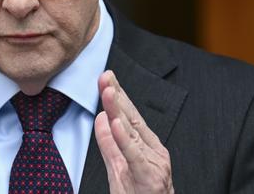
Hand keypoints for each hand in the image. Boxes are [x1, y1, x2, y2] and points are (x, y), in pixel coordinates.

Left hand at [95, 70, 173, 193]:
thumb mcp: (119, 168)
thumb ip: (109, 144)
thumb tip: (100, 118)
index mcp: (147, 146)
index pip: (130, 116)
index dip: (118, 96)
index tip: (107, 78)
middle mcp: (153, 150)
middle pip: (132, 118)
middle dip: (117, 95)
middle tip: (105, 76)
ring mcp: (153, 163)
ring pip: (132, 133)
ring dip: (118, 110)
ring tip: (108, 92)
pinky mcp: (149, 177)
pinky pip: (134, 155)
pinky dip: (124, 139)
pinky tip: (115, 123)